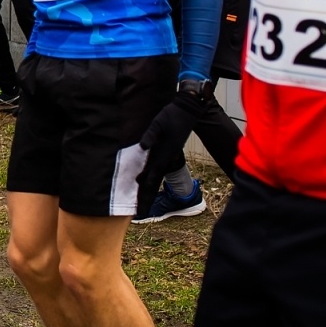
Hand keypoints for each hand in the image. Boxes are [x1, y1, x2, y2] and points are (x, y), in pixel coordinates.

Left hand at [133, 83, 208, 208]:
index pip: (149, 181)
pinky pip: (156, 170)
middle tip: (139, 215)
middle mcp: (164, 160)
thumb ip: (149, 136)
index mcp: (161, 156)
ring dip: (148, 192)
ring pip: (154, 179)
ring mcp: (166, 158)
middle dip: (145, 200)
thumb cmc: (170, 116)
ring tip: (141, 205)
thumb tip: (142, 148)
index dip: (143, 195)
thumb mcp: (157, 123)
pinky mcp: (166, 153)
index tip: (140, 210)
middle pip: (152, 184)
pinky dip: (150, 180)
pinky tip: (144, 183)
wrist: (186, 111)